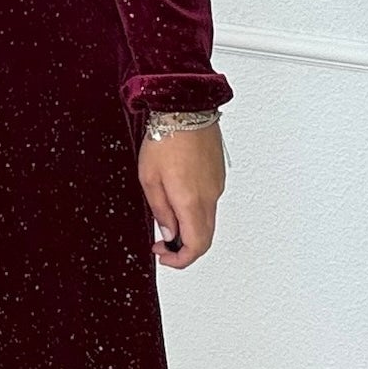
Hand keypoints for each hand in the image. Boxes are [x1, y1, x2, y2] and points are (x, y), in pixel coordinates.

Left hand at [138, 122, 224, 268]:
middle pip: (205, 238)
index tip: (163, 255)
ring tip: (167, 217)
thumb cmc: (165, 139)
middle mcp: (210, 197)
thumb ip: (161, 212)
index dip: (180, 260)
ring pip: (208, 221)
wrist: (186, 108)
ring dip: (190, 229)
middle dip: (184, 249)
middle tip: (162, 244)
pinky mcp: (218, 176)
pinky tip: (178, 198)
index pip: (196, 247)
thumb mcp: (149, 179)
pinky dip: (195, 212)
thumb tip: (170, 235)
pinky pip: (210, 203)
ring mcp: (217, 187)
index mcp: (191, 202)